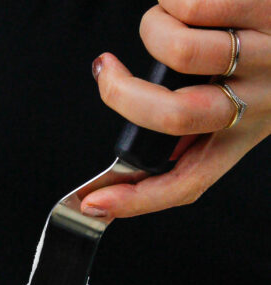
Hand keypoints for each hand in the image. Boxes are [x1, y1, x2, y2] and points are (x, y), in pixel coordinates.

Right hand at [80, 0, 270, 217]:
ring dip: (153, 29)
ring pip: (180, 52)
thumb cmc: (262, 43)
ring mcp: (266, 56)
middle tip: (106, 71)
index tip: (93, 202)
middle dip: (123, 94)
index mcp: (242, 134)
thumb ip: (192, 122)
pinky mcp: (264, 8)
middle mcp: (259, 102)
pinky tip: (181, 0)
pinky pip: (194, 6)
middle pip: (176, 116)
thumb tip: (133, 157)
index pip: (187, 182)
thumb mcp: (236, 96)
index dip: (137, 199)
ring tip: (163, 17)